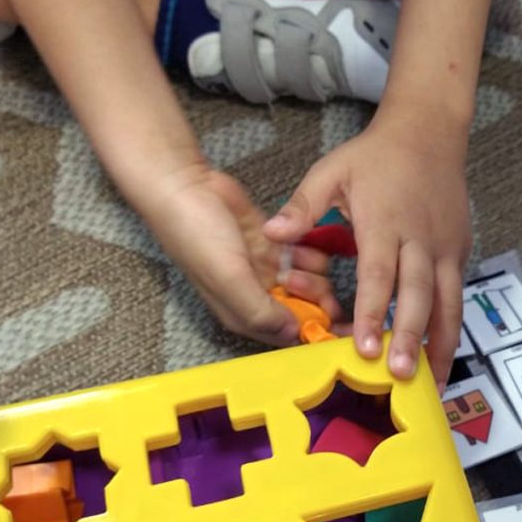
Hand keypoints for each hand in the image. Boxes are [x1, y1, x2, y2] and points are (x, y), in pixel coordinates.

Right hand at [141, 164, 336, 343]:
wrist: (185, 186)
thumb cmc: (196, 235)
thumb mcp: (228, 278)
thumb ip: (260, 310)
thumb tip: (294, 332)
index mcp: (239, 312)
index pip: (283, 334)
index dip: (310, 333)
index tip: (336, 327)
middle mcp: (253, 293)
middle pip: (299, 308)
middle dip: (314, 301)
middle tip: (317, 285)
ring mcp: (263, 266)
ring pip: (305, 281)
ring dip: (313, 275)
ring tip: (302, 260)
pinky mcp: (271, 242)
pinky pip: (302, 254)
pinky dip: (309, 252)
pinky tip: (307, 244)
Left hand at [263, 105, 471, 387]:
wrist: (430, 133)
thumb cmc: (376, 155)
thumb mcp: (332, 170)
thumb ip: (303, 205)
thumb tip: (271, 234)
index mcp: (385, 223)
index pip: (379, 275)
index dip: (373, 313)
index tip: (366, 347)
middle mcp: (421, 240)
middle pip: (418, 295)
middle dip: (410, 337)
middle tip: (400, 374)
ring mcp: (446, 246)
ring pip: (447, 301)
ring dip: (442, 343)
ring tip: (435, 383)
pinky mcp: (460, 250)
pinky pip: (456, 293)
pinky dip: (452, 325)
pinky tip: (444, 355)